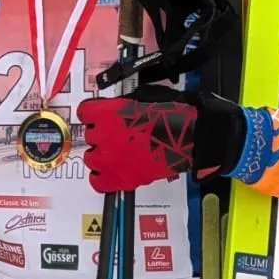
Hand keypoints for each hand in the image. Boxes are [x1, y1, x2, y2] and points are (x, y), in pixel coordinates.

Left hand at [76, 86, 245, 191]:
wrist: (193, 137)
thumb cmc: (174, 114)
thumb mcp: (143, 96)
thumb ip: (121, 103)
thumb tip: (112, 107)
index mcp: (108, 112)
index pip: (85, 112)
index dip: (94, 113)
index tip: (100, 115)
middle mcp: (104, 136)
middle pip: (90, 135)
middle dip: (102, 133)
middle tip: (119, 134)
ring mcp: (111, 159)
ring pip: (91, 158)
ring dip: (102, 154)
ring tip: (119, 153)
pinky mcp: (121, 179)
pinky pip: (98, 181)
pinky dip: (103, 178)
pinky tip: (114, 171)